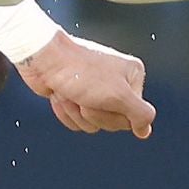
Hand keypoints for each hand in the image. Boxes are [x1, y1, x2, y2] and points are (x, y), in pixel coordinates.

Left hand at [15, 33, 153, 138]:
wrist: (42, 59)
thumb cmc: (80, 72)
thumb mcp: (118, 95)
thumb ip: (140, 114)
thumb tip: (145, 130)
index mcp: (132, 76)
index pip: (134, 117)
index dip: (115, 114)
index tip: (105, 97)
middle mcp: (116, 83)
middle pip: (113, 123)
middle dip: (94, 113)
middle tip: (84, 94)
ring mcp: (94, 91)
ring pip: (93, 124)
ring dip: (77, 113)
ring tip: (70, 92)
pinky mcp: (76, 97)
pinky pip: (77, 121)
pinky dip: (66, 112)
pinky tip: (60, 96)